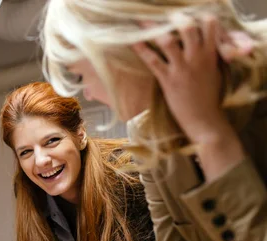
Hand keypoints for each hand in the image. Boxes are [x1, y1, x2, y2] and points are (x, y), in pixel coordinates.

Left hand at [133, 15, 238, 142]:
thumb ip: (209, 55)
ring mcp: (182, 68)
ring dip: (152, 29)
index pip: (209, 25)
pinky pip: (153, 61)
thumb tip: (201, 44)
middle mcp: (197, 57)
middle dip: (174, 18)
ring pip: (168, 41)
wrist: (205, 120)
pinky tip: (132, 42)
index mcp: (211, 54)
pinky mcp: (169, 80)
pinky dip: (142, 49)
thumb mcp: (215, 72)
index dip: (197, 16)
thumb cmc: (209, 97)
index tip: (185, 13)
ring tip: (141, 22)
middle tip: (161, 13)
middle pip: (187, 27)